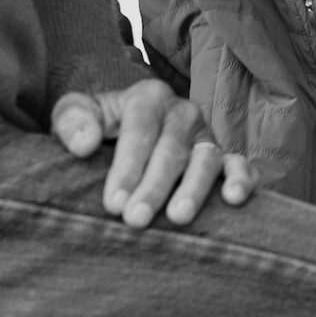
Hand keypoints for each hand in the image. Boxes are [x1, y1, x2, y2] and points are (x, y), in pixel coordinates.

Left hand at [51, 78, 253, 226]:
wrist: (124, 131)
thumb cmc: (98, 126)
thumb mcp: (76, 113)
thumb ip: (73, 122)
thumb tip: (84, 144)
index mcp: (148, 97)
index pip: (140, 129)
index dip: (127, 166)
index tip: (112, 203)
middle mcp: (184, 113)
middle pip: (172, 148)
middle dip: (154, 186)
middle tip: (135, 219)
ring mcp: (207, 136)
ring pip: (207, 158)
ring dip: (194, 188)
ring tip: (178, 217)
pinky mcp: (226, 158)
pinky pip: (241, 165)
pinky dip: (242, 179)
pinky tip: (233, 198)